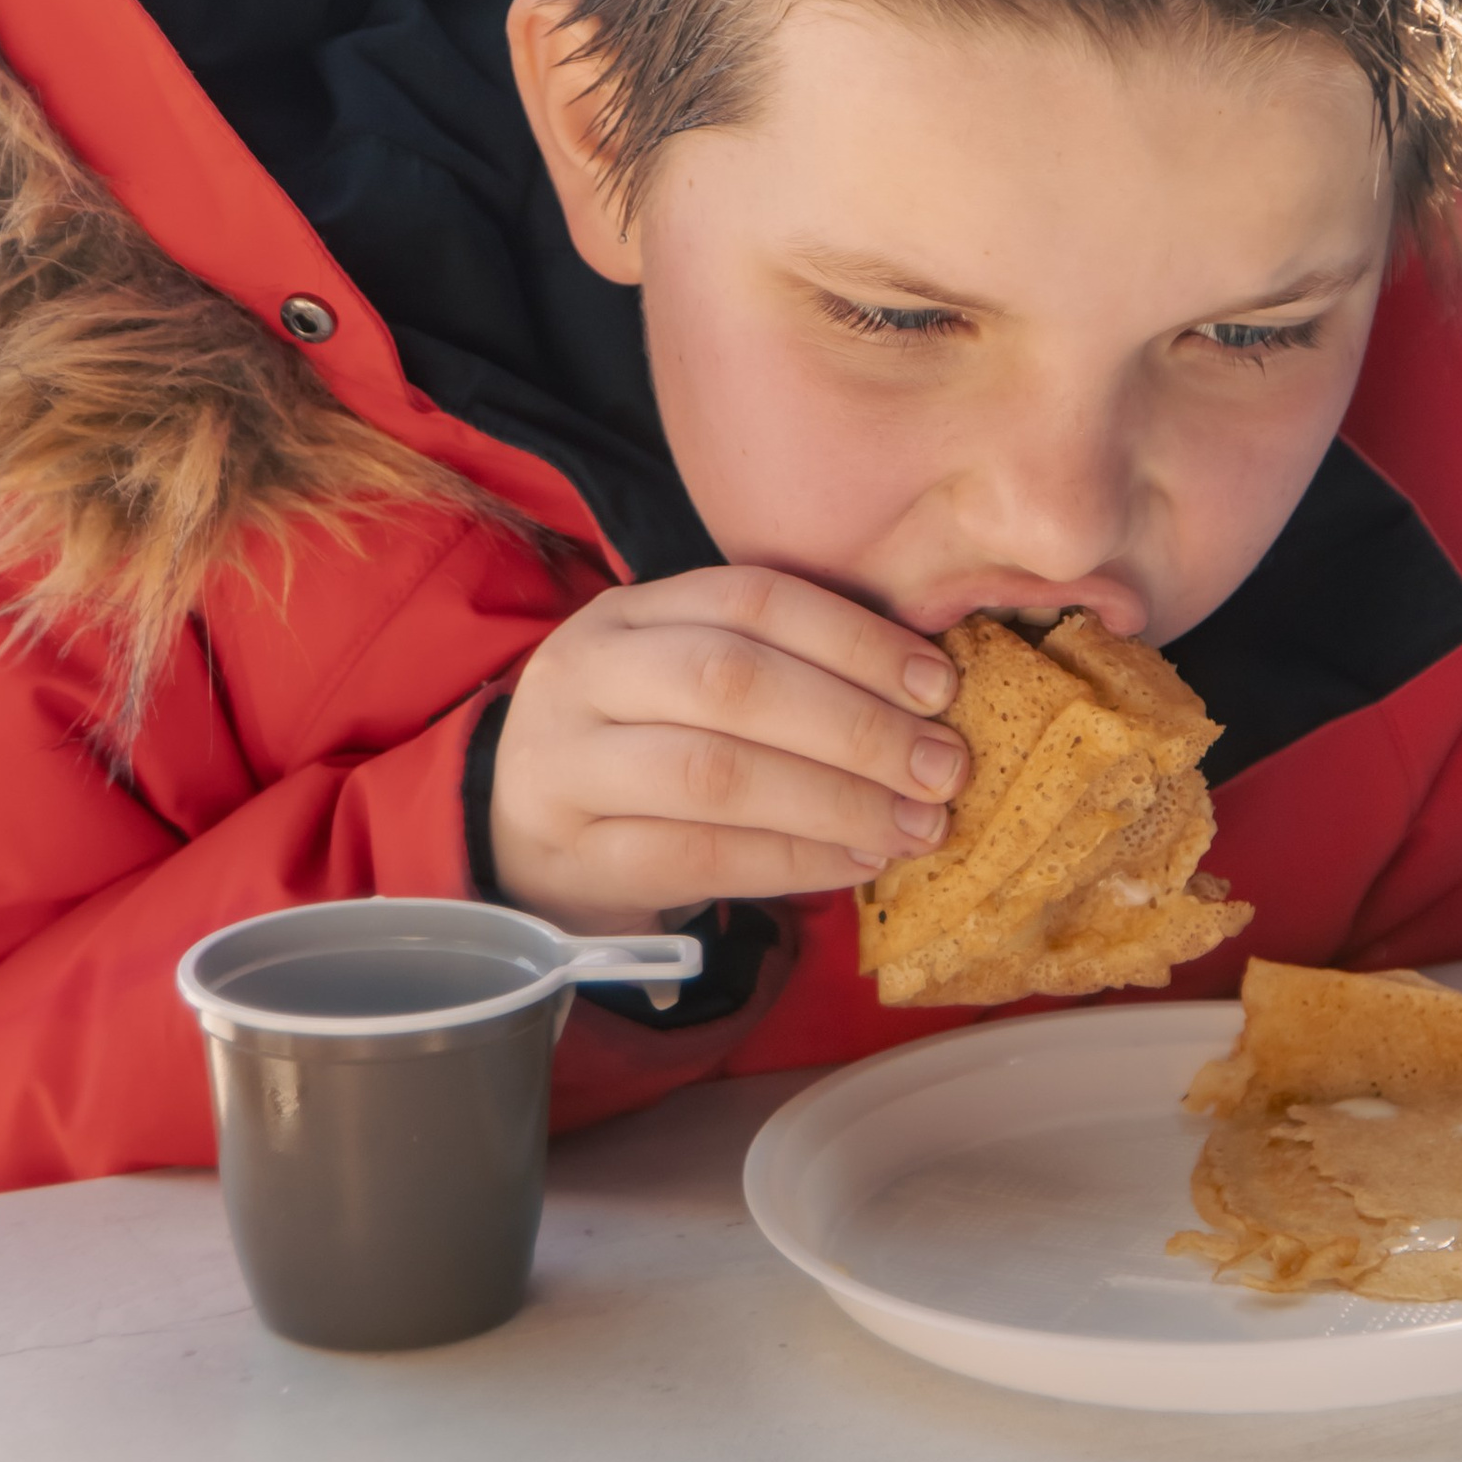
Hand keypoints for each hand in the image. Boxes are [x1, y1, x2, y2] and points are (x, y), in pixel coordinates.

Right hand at [488, 566, 965, 933]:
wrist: (519, 832)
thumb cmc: (638, 745)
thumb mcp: (681, 679)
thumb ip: (778, 668)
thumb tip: (928, 693)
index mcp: (629, 611)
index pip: (752, 599)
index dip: (855, 638)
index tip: (940, 686)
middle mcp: (587, 674)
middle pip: (732, 682)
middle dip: (856, 726)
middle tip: (943, 768)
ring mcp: (567, 766)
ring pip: (715, 774)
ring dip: (835, 801)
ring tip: (916, 825)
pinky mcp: (575, 855)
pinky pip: (698, 857)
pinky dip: (792, 861)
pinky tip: (856, 863)